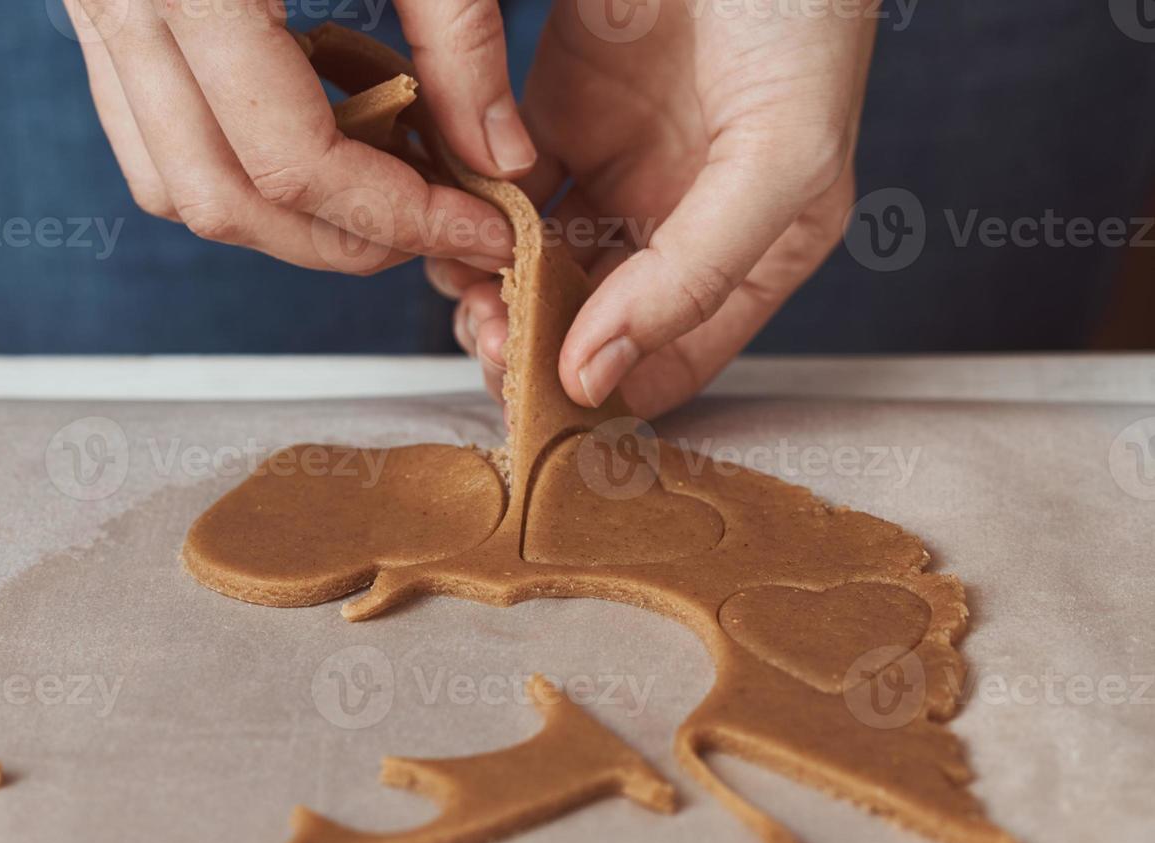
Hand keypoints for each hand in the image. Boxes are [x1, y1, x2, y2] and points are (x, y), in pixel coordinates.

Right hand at [64, 0, 535, 272]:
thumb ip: (460, 38)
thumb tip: (501, 162)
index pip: (296, 161)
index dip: (399, 216)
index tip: (483, 228)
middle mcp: (122, 0)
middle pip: (226, 201)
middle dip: (344, 239)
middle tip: (437, 227)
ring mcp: (95, 8)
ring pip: (176, 185)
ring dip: (287, 216)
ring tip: (384, 186)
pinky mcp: (101, 8)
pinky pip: (154, 134)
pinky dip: (240, 162)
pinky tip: (323, 123)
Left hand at [432, 0, 872, 415]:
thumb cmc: (801, 15)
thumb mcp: (779, 160)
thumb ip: (691, 277)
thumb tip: (591, 378)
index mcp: (750, 255)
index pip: (667, 365)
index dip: (599, 392)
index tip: (535, 392)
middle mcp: (677, 226)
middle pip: (589, 327)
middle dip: (531, 344)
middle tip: (487, 337)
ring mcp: (616, 173)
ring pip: (535, 269)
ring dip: (492, 291)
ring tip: (464, 285)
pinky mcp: (559, 116)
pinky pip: (501, 192)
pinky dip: (471, 214)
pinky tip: (454, 220)